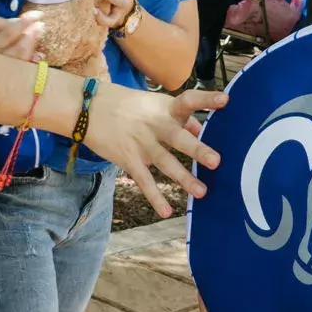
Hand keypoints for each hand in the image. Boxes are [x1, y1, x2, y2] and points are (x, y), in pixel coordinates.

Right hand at [85, 86, 225, 215]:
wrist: (86, 108)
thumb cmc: (125, 104)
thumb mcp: (153, 103)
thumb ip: (178, 117)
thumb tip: (200, 130)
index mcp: (164, 107)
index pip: (188, 100)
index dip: (206, 100)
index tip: (225, 100)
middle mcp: (155, 124)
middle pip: (178, 137)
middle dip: (197, 149)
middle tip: (216, 162)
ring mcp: (141, 143)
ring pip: (165, 163)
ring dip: (184, 178)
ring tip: (202, 193)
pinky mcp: (128, 159)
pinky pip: (144, 180)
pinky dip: (155, 197)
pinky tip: (167, 211)